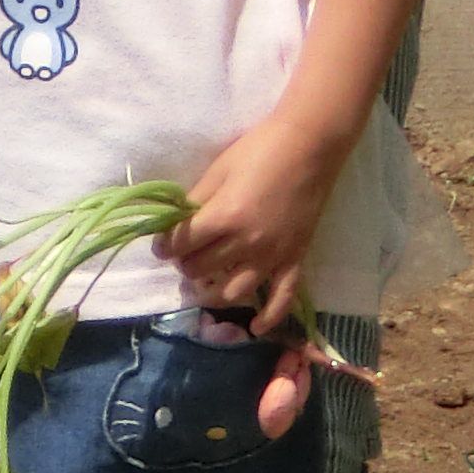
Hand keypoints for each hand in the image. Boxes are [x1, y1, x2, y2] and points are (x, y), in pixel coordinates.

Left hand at [165, 112, 354, 329]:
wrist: (310, 144)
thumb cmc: (259, 150)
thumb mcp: (217, 171)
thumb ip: (195, 202)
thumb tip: (174, 225)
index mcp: (223, 218)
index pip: (179, 246)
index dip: (164, 246)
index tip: (163, 243)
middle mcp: (246, 243)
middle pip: (200, 270)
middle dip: (185, 264)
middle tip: (185, 253)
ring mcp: (273, 255)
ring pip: (232, 292)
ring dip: (212, 290)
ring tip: (206, 280)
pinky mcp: (295, 258)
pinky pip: (283, 298)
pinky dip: (269, 317)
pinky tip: (256, 328)